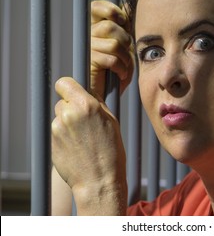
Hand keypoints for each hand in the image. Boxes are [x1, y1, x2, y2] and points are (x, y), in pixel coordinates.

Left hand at [51, 77, 126, 214]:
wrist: (98, 181)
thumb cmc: (111, 151)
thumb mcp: (111, 121)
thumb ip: (96, 103)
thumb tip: (86, 92)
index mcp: (86, 105)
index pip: (64, 83)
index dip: (69, 88)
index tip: (74, 93)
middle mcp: (68, 114)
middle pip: (63, 101)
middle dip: (71, 107)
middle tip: (85, 123)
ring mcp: (57, 129)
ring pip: (60, 117)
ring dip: (68, 122)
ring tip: (83, 138)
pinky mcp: (51, 142)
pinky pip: (57, 132)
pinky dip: (65, 136)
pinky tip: (77, 147)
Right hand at [91, 0, 133, 99]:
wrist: (108, 93)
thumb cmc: (118, 69)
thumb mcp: (124, 44)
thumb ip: (125, 26)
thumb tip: (129, 4)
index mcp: (95, 27)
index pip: (96, 7)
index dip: (112, 11)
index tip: (123, 22)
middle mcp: (88, 36)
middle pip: (110, 27)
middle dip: (125, 41)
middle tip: (126, 53)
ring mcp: (87, 49)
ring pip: (113, 44)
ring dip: (125, 57)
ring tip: (124, 65)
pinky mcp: (89, 63)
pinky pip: (112, 60)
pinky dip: (121, 68)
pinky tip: (119, 74)